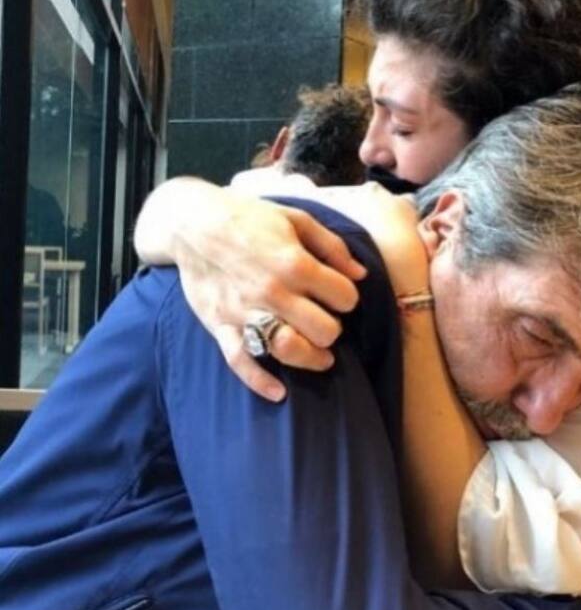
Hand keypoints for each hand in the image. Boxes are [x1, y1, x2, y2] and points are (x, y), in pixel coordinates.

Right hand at [143, 181, 366, 400]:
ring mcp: (245, 312)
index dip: (347, 296)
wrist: (191, 223)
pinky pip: (241, 362)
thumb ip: (333, 246)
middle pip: (324, 330)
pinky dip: (260, 381)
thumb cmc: (249, 217)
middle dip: (333, 328)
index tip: (339, 293)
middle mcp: (273, 292)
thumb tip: (360, 273)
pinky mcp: (221, 326)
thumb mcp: (297, 219)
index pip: (344, 297)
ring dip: (311, 358)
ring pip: (289, 350)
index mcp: (295, 263)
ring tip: (321, 357)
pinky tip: (279, 392)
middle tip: (326, 320)